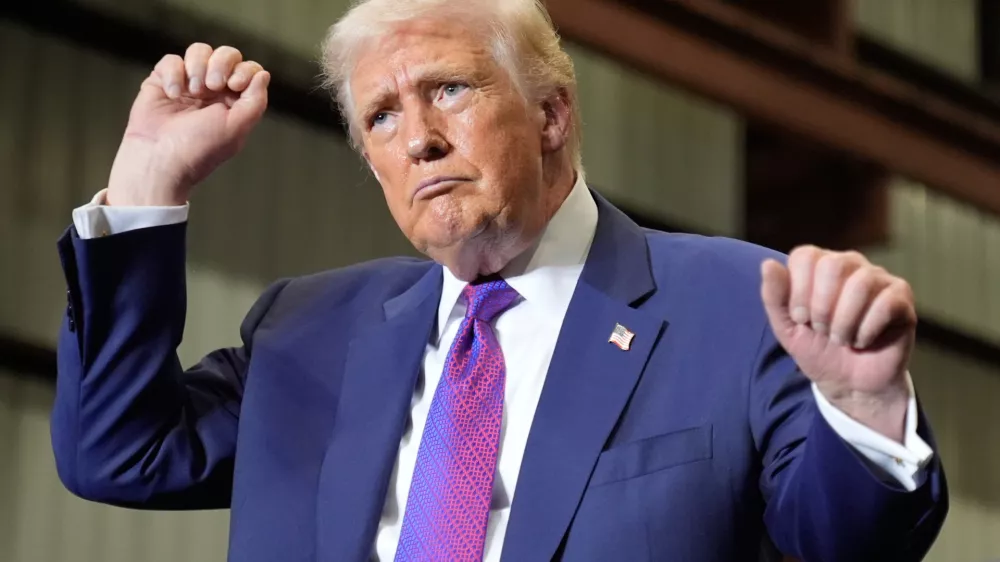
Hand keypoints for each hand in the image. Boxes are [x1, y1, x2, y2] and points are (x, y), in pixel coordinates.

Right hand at [106, 43, 270, 205]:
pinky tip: (172, 94)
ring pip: (199, 51)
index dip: (244, 70)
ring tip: (193, 91)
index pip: (248, 70)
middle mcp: (213, 91)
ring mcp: (188, 85)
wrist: (158, 160)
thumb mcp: (236, 127)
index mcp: (234, 102)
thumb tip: (263, 74)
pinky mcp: (162, 81)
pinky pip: (171, 60)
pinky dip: (173, 74)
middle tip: (212, 85)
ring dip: (198, 65)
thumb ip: (255, 101)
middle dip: (221, 63)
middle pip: (227, 55)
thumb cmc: (199, 149)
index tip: (234, 86)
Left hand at [760, 246, 916, 441]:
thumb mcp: (787, 327)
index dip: (798, 291)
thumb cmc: (817, 350)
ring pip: (860, 283)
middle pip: (832, 265)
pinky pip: (885, 303)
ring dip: (844, 322)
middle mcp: (850, 264)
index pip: (805, 256)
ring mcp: (878, 278)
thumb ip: (774, 296)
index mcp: (819, 265)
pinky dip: (866, 331)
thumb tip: (767, 264)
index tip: (801, 318)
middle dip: (821, 307)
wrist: (849, 384)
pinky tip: (863, 341)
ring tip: (842, 339)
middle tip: (822, 330)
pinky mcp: (901, 297)